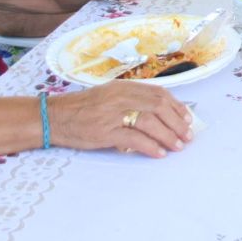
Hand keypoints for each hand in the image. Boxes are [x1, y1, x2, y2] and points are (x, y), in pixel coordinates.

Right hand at [50, 80, 192, 157]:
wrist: (54, 117)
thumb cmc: (81, 109)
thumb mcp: (108, 96)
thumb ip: (130, 100)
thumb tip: (157, 113)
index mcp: (123, 87)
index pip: (157, 93)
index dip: (176, 106)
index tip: (187, 118)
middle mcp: (120, 97)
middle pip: (158, 106)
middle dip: (177, 122)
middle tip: (187, 135)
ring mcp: (112, 114)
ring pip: (150, 122)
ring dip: (168, 135)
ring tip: (178, 146)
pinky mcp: (105, 132)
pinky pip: (134, 139)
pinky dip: (150, 146)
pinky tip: (159, 153)